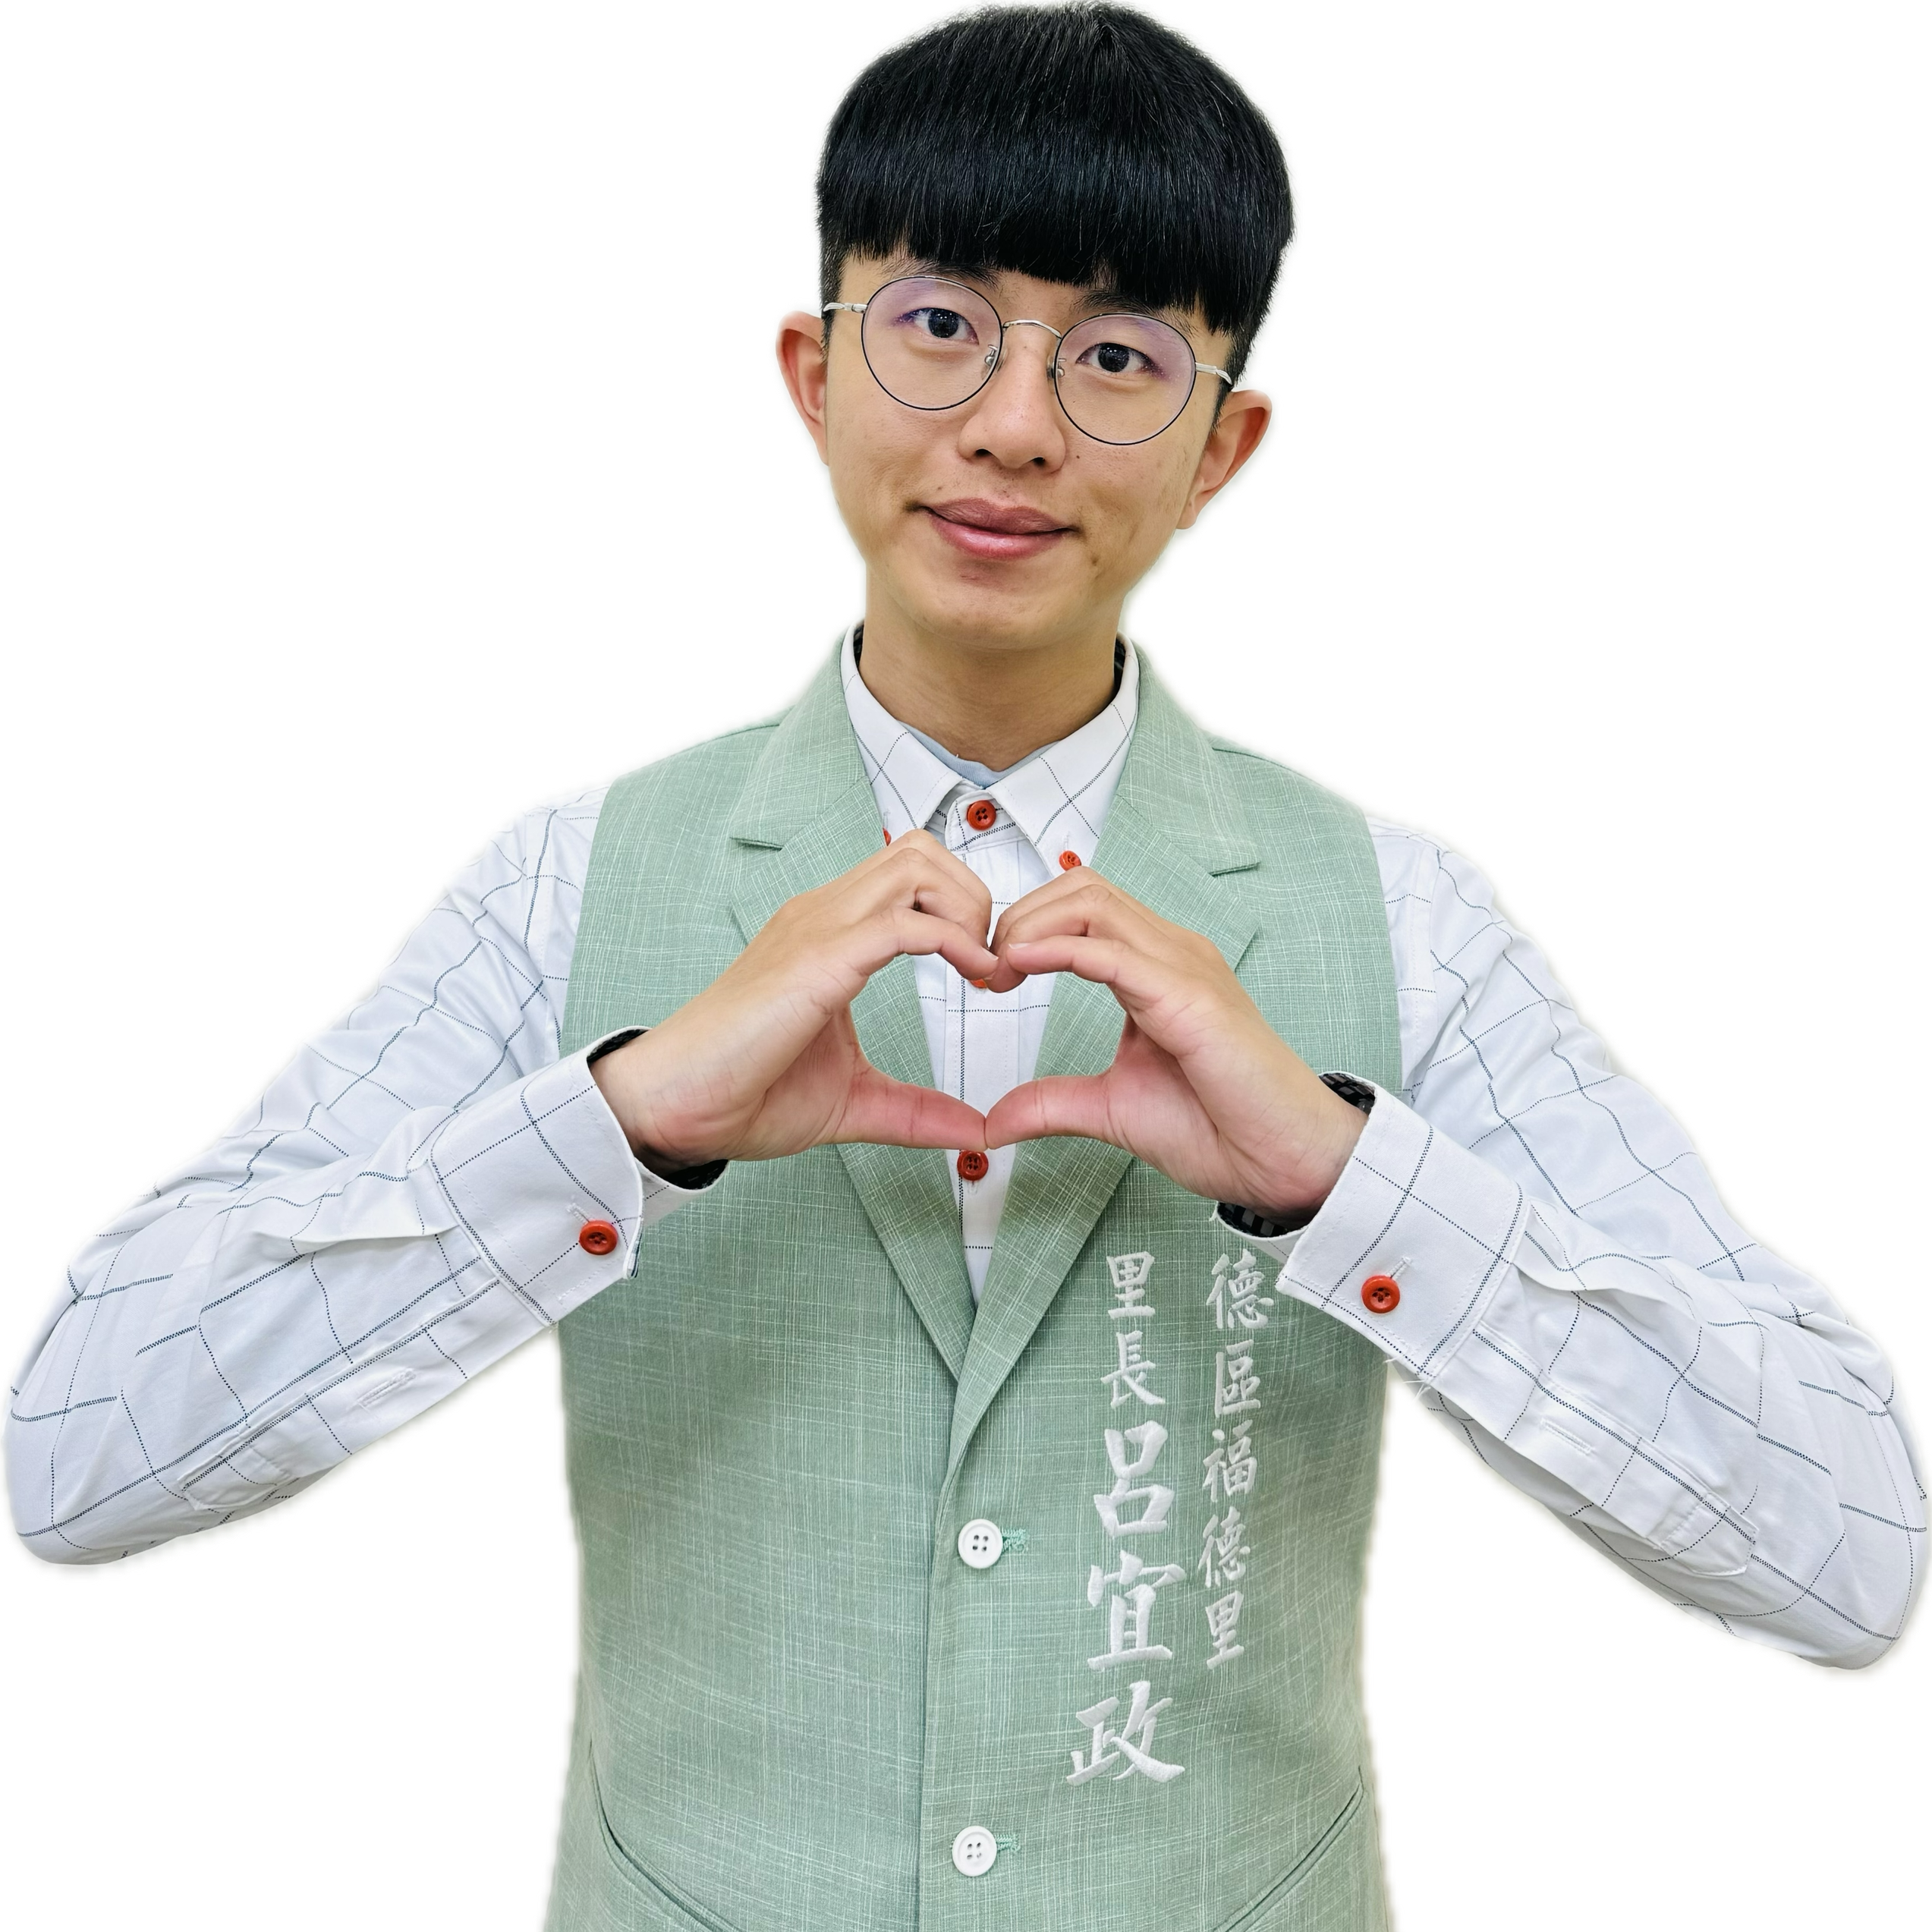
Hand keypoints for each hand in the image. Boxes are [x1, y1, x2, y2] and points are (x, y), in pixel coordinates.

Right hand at [590, 832, 996, 1171]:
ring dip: (967, 908)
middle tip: (992, 963)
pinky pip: (901, 922)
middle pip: (921, 850)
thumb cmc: (743, 1092)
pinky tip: (972, 977)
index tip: (989, 973)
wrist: (675, 1107)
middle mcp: (824, 916)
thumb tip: (974, 1131)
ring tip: (982, 968)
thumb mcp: (854, 1101)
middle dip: (975, 897)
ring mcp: (817, 930)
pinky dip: (953, 941)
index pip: (910, 874)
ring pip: (915, 865)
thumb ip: (915, 1111)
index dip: (965, 909)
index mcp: (830, 934)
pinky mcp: (816, 961)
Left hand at [981, 871, 1367, 1219]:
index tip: (989, 977)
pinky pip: (1113, 952)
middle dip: (1020, 916)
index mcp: (1157, 967)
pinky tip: (1022, 965)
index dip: (1025, 928)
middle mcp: (1172, 953)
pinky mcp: (1189, 998)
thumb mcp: (1111, 1110)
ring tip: (1000, 970)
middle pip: (1082, 888)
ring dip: (1031, 926)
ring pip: (1093, 901)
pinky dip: (1058, 949)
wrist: (1283, 1160)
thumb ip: (1052, 1104)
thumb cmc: (1220, 1128)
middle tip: (987, 971)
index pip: (1083, 908)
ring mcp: (1184, 967)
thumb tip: (993, 1120)